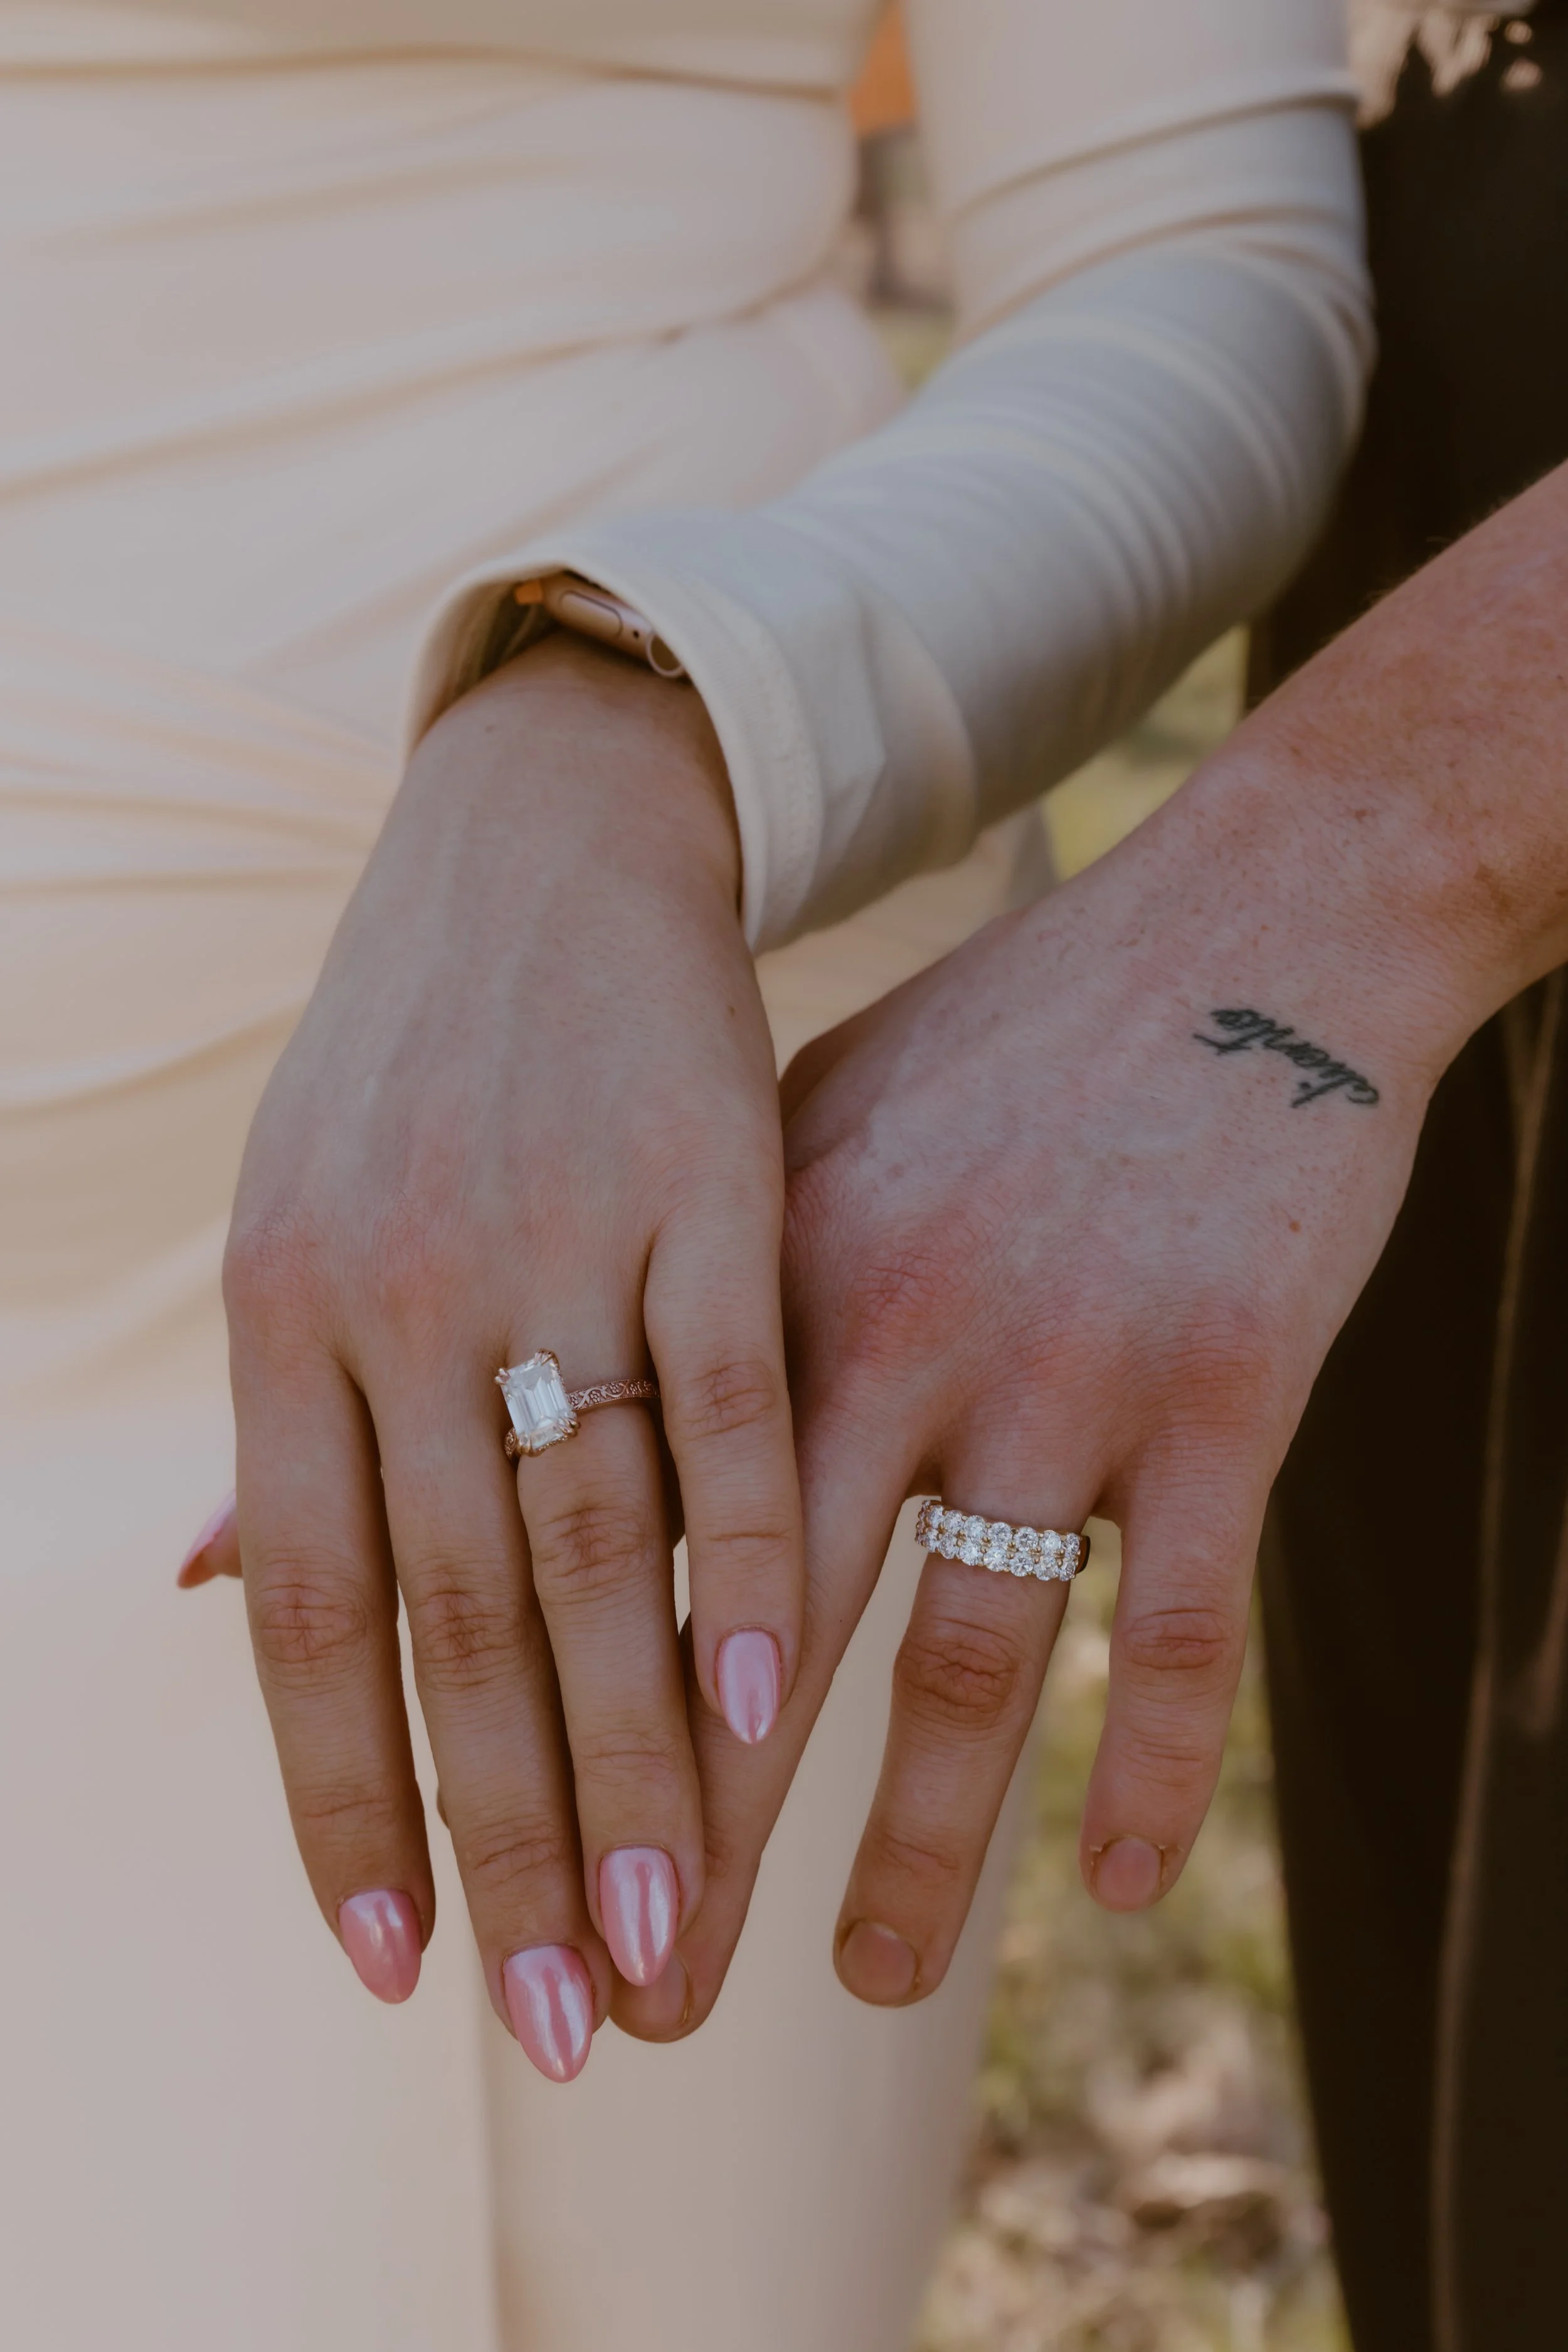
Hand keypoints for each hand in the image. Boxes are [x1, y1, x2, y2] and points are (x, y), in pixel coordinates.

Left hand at [216, 633, 802, 2074]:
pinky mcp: (742, 1191)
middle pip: (468, 1617)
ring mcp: (582, 1237)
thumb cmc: (442, 1063)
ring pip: (611, 1554)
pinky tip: (773, 1728)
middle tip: (564, 2027)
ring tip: (675, 1945)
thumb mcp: (332, 1210)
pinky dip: (758, 1581)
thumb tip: (222, 1590)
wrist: (561, 822)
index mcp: (294, 1305)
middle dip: (516, 1844)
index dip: (352, 1804)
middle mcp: (417, 1284)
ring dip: (644, 1775)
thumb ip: (304, 1411)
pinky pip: (746, 1420)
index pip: (324, 1614)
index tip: (406, 1969)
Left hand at [616, 712, 1484, 2036]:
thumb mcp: (766, 1137)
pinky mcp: (1227, 1385)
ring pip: (968, 1662)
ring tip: (864, 1988)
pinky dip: (1153, 1764)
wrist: (1246, 928)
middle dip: (685, 1846)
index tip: (501, 1886)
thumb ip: (615, 1294)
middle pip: (755, 1644)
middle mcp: (887, 1329)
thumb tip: (432, 1388)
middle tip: (628, 2013)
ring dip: (913, 1853)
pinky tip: (1118, 1887)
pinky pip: (1182, 1622)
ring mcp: (1064, 1363)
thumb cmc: (983, 1056)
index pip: (620, 1556)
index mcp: (747, 1278)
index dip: (556, 1739)